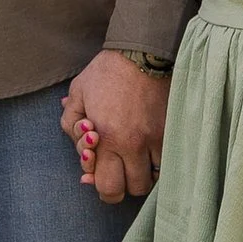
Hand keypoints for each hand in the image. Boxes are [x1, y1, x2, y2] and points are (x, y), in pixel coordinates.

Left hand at [61, 51, 170, 205]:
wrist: (141, 52)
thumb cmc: (106, 73)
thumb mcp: (78, 94)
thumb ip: (71, 124)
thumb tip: (82, 149)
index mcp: (106, 138)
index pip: (108, 187)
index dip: (102, 187)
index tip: (99, 173)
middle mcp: (132, 144)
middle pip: (132, 189)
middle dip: (123, 185)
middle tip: (117, 170)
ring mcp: (155, 139)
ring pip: (153, 179)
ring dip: (142, 175)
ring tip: (135, 160)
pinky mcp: (171, 131)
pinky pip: (169, 162)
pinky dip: (159, 164)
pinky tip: (150, 153)